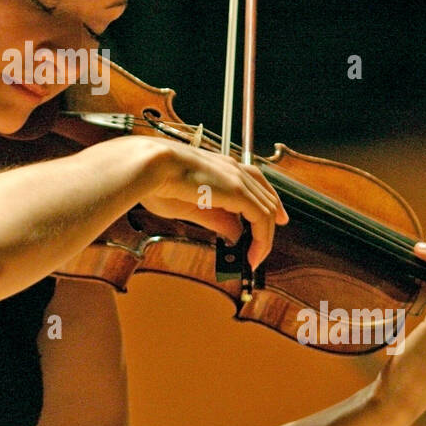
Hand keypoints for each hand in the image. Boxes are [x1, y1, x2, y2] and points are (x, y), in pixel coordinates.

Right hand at [136, 136, 288, 269]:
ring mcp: (237, 178)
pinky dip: (261, 240)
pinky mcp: (239, 191)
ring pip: (266, 211)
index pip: (255, 181)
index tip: (274, 219)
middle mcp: (232, 169)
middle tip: (263, 248)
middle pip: (265, 197)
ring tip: (254, 260)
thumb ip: (216, 219)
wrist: (151, 166)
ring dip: (263, 239)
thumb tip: (235, 233)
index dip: (268, 200)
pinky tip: (252, 256)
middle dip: (268, 225)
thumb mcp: (191, 206)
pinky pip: (261, 219)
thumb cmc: (157, 181)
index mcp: (219, 166)